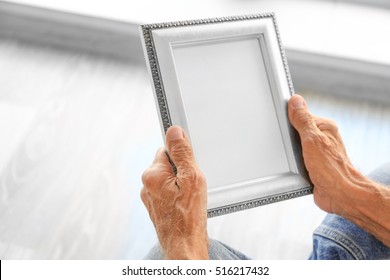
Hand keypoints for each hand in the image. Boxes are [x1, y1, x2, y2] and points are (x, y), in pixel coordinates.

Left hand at [141, 126, 208, 258]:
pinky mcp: (156, 207)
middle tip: (193, 183)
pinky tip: (186, 205)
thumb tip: (174, 131)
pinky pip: (168, 192)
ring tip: (190, 197)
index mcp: (152, 174)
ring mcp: (150, 198)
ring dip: (180, 183)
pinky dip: (178, 195)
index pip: (166, 149)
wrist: (184, 247)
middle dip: (182, 170)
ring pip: (169, 179)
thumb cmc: (188, 217)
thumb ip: (182, 153)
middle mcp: (147, 185)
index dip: (181, 154)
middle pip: (167, 164)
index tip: (190, 162)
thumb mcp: (191, 178)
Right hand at [288, 95, 358, 214]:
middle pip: (296, 130)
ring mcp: (317, 151)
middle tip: (285, 145)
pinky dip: (292, 163)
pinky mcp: (312, 164)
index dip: (288, 119)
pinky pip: (296, 159)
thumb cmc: (331, 169)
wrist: (339, 195)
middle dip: (287, 137)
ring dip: (289, 153)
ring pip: (295, 146)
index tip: (280, 123)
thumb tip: (296, 101)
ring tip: (290, 159)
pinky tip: (291, 166)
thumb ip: (303, 120)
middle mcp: (322, 138)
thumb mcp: (312, 140)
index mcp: (324, 127)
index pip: (301, 115)